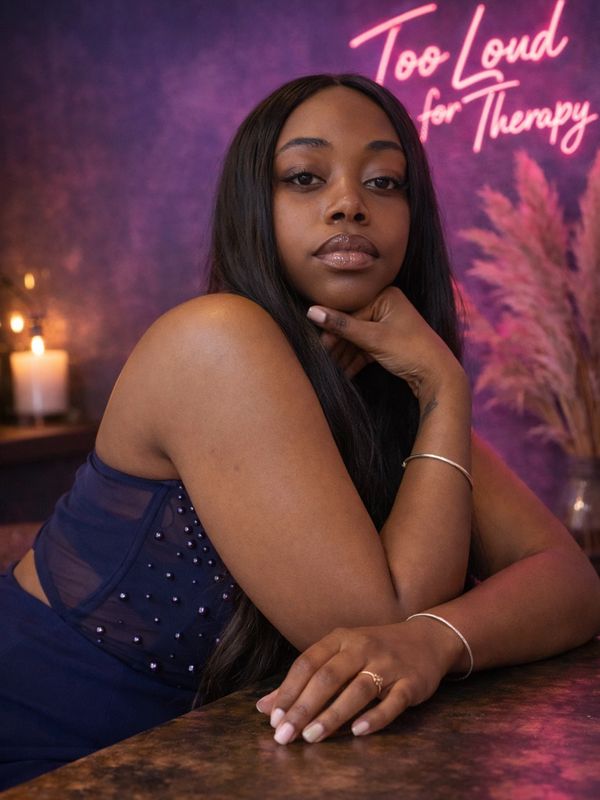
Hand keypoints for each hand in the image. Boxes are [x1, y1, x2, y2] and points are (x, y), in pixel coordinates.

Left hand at [256, 619, 461, 744]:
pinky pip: (392, 701)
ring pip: (357, 690)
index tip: (274, 718)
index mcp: (340, 639)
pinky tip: (357, 732)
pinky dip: (375, 717)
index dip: (289, 690)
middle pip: (328, 677)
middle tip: (286, 735)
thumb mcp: (339, 656)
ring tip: (312, 737)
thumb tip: (264, 708)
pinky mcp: (411, 682)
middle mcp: (362, 647)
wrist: (427, 639)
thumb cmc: (373, 651)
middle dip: (304, 707)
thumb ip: (303, 681)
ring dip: (332, 714)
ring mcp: (388, 664)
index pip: (308, 662)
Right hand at [308, 287, 462, 399]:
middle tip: (321, 360)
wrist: (438, 376)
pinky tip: (342, 373)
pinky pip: (364, 350)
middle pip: (351, 325)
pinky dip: (353, 361)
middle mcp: (386, 307)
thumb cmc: (410, 350)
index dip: (332, 330)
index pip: (350, 311)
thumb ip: (341, 325)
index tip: (318, 346)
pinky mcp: (387, 343)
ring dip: (343, 356)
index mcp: (385, 296)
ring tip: (329, 369)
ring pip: (356, 340)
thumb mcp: (373, 338)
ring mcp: (387, 325)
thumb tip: (311, 312)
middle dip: (337, 345)